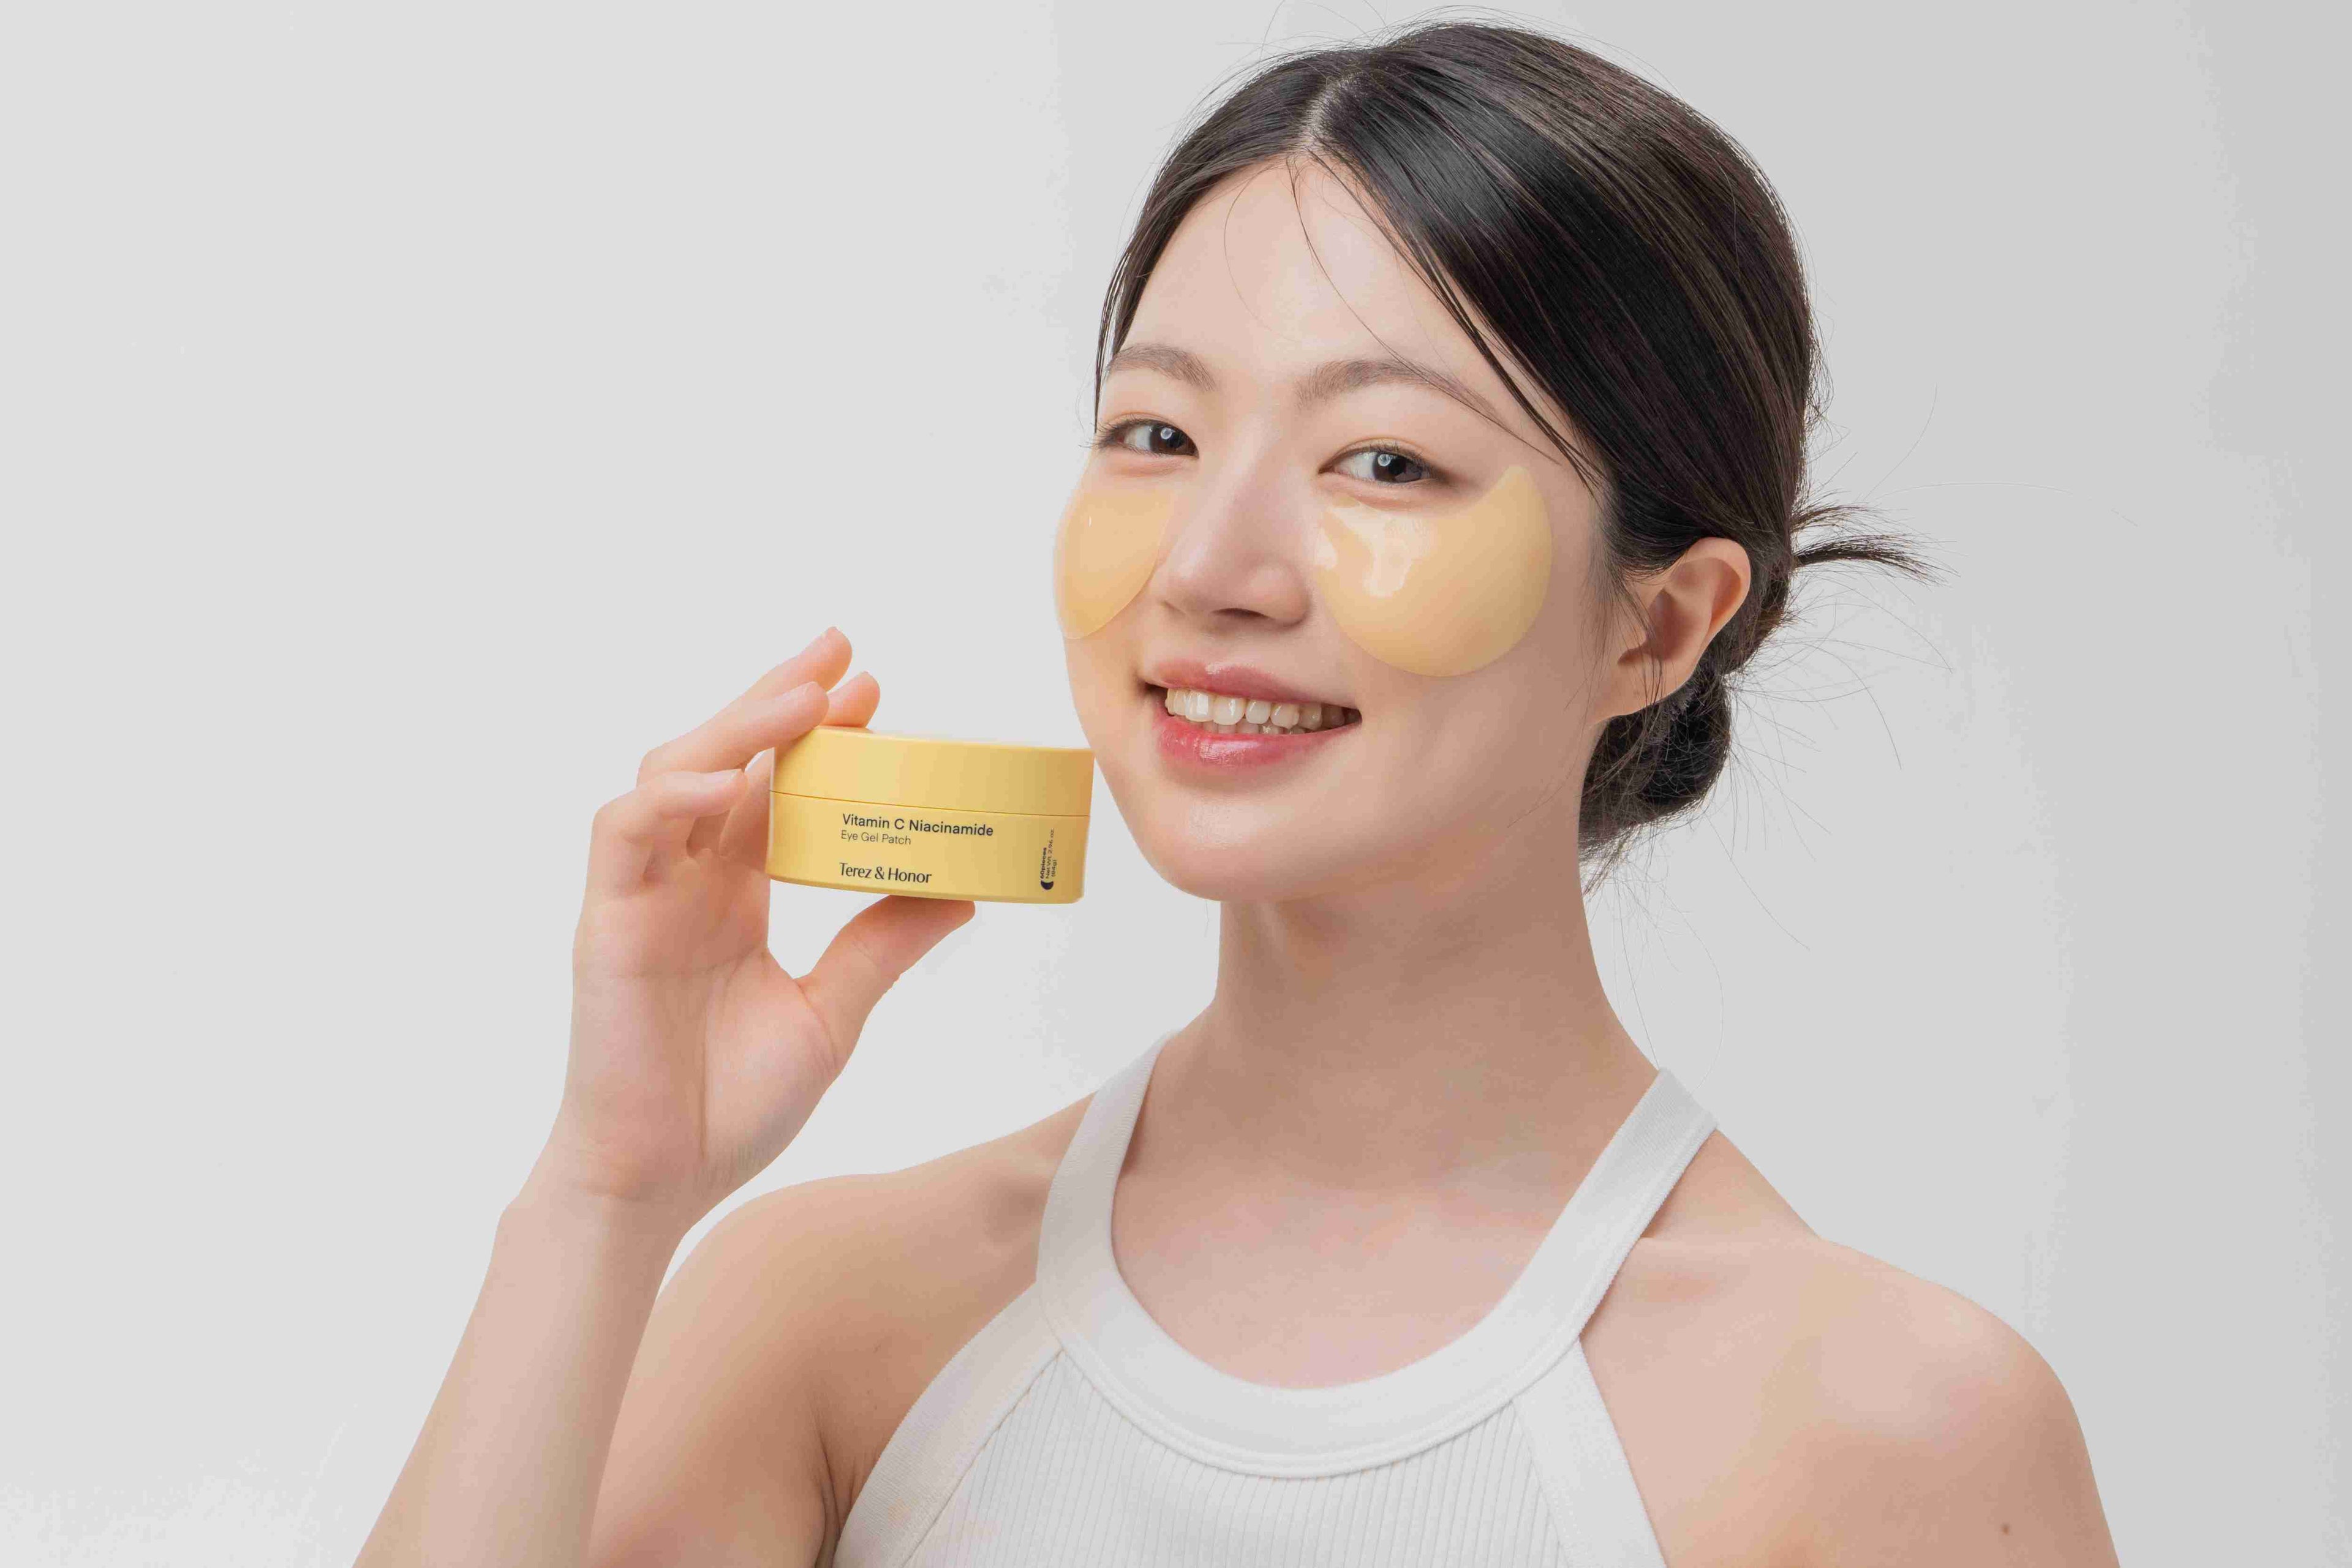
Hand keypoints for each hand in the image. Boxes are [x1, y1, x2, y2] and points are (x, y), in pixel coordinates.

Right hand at [533, 626, 973, 1226]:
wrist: (661, 1182)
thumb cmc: (728, 1106)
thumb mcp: (832, 1014)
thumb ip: (882, 946)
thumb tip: (961, 891)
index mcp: (733, 894)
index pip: (774, 789)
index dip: (816, 734)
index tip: (874, 690)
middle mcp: (686, 879)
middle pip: (725, 758)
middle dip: (778, 698)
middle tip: (843, 649)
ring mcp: (641, 895)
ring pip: (674, 773)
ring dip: (736, 727)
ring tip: (803, 693)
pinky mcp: (605, 923)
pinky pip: (626, 834)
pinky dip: (673, 798)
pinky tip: (728, 782)